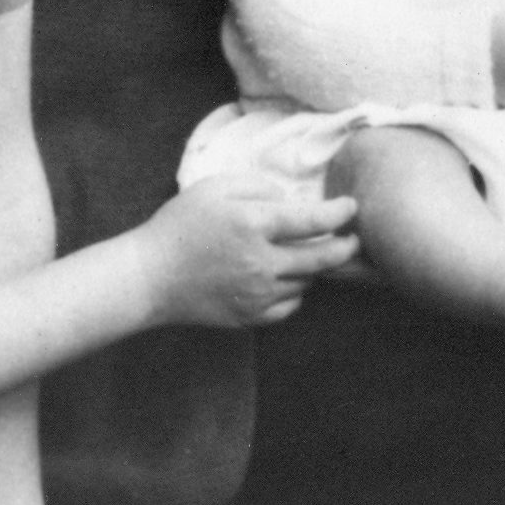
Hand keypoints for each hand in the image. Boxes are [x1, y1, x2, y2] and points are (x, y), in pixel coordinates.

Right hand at [141, 175, 358, 325]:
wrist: (149, 277)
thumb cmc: (180, 226)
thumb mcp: (216, 188)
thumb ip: (259, 187)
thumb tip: (290, 200)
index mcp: (253, 225)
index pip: (312, 220)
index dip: (339, 213)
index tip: (351, 207)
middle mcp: (261, 263)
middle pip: (322, 259)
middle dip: (346, 248)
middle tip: (355, 239)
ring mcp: (256, 294)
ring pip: (307, 283)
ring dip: (315, 270)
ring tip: (313, 256)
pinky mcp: (248, 317)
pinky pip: (289, 306)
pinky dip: (295, 293)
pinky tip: (287, 280)